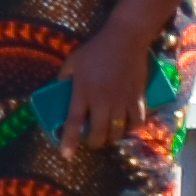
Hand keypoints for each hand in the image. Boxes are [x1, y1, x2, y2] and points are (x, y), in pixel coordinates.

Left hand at [59, 10, 160, 152]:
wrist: (125, 39)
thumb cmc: (95, 50)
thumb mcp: (72, 62)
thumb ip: (64, 79)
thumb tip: (58, 91)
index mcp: (82, 93)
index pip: (74, 123)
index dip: (70, 141)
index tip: (66, 155)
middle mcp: (102, 101)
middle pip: (99, 133)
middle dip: (94, 143)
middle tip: (92, 142)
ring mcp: (122, 101)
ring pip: (118, 131)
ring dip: (112, 138)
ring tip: (108, 136)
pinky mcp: (138, 98)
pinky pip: (137, 121)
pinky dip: (132, 128)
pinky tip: (127, 127)